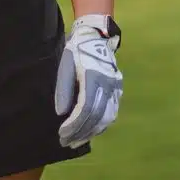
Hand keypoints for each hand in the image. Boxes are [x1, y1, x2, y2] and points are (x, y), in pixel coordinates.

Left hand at [54, 14, 122, 147]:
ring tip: (78, 141)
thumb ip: (63, 89)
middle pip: (96, 117)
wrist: (96, 35)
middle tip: (67, 143)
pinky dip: (102, 124)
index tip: (61, 134)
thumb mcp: (65, 65)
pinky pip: (112, 112)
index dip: (73, 125)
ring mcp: (115, 87)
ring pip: (107, 117)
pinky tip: (91, 130)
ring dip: (92, 132)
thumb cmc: (76, 50)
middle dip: (81, 133)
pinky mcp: (118, 89)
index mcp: (93, 77)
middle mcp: (107, 84)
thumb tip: (61, 114)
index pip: (85, 109)